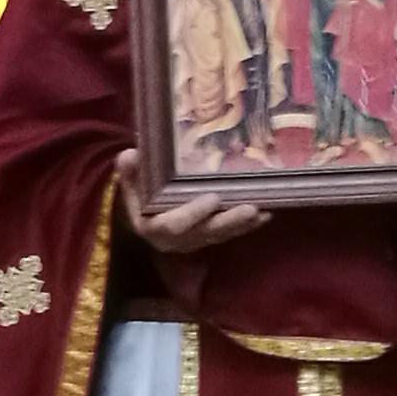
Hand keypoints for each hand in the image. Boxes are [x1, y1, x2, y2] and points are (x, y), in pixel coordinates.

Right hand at [115, 146, 268, 250]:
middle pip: (204, 233)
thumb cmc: (138, 194)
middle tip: (251, 208)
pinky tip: (267, 214)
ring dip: (243, 224)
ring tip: (264, 211)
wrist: (143, 216)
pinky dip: (247, 226)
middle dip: (229, 221)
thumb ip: (129, 171)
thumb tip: (130, 154)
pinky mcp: (207, 239)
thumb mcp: (130, 183)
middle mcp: (175, 241)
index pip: (174, 225)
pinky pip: (228, 234)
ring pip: (220, 235)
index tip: (213, 198)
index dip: (193, 214)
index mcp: (152, 228)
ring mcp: (193, 241)